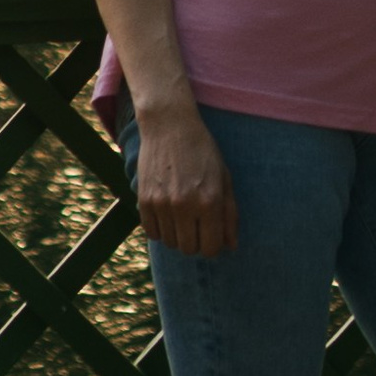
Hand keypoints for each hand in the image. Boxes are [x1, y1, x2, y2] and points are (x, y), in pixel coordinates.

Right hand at [134, 100, 237, 253]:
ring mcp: (162, 204)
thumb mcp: (224, 178)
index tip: (212, 235)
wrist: (170, 126)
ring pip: (170, 243)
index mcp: (210, 200)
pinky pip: (153, 233)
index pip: (211, 248)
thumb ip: (229, 214)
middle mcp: (185, 205)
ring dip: (178, 235)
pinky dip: (161, 229)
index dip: (213, 245)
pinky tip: (167, 213)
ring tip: (182, 215)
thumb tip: (231, 246)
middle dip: (196, 242)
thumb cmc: (202, 151)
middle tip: (197, 224)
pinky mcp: (144, 200)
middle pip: (189, 249)